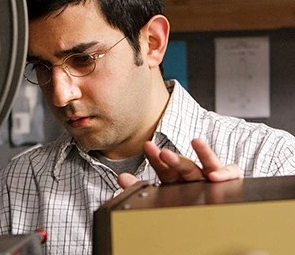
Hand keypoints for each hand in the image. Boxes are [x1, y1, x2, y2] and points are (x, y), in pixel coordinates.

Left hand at [118, 138, 242, 188]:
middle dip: (173, 158)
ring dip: (203, 153)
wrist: (218, 211)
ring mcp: (212, 177)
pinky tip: (216, 174)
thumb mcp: (162, 194)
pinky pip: (232, 173)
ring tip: (197, 141)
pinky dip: (226, 172)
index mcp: (177, 179)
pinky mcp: (231, 180)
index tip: (147, 147)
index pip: (165, 167)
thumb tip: (121, 178)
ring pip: (208, 164)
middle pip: (184, 165)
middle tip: (163, 152)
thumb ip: (141, 187)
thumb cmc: (186, 199)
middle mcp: (194, 176)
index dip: (156, 158)